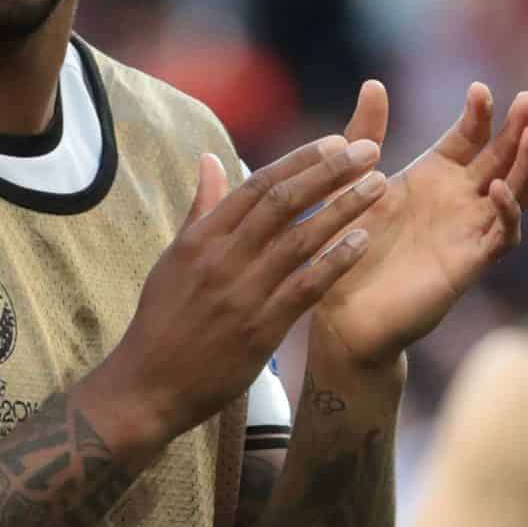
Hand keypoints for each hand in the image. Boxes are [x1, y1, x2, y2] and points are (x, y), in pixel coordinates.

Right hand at [84, 135, 387, 465]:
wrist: (148, 385)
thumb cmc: (162, 321)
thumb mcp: (173, 259)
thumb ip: (200, 210)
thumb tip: (209, 159)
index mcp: (200, 239)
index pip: (256, 186)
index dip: (299, 161)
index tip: (334, 141)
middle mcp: (221, 260)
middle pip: (283, 203)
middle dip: (330, 172)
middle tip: (370, 149)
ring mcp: (242, 294)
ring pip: (301, 239)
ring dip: (344, 209)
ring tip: (379, 186)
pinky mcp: (260, 329)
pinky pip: (306, 288)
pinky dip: (336, 262)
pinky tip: (364, 241)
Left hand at [315, 81, 527, 367]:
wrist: (342, 310)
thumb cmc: (346, 246)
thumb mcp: (352, 181)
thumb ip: (364, 133)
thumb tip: (374, 83)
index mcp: (432, 176)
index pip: (469, 137)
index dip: (479, 114)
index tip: (479, 90)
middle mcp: (458, 200)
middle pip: (502, 158)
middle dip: (518, 129)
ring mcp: (468, 230)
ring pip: (515, 192)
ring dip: (527, 165)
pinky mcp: (469, 262)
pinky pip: (501, 235)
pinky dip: (506, 211)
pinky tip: (497, 189)